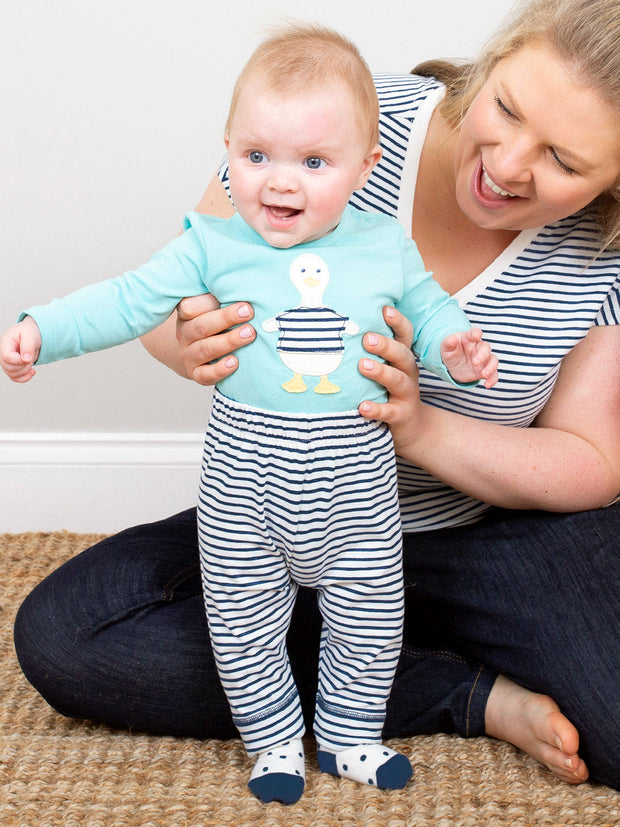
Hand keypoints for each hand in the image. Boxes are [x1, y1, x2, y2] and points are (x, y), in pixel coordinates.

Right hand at [0, 317, 41, 382]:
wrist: (31, 335)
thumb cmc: (29, 332)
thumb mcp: (30, 334)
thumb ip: (28, 345)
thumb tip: (26, 359)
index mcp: (5, 343)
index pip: (7, 357)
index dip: (19, 360)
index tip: (29, 357)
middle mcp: (3, 353)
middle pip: (9, 368)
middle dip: (24, 365)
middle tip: (31, 356)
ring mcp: (7, 362)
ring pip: (12, 374)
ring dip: (26, 371)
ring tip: (31, 360)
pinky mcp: (12, 367)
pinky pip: (15, 378)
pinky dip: (25, 378)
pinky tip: (32, 371)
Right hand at [175, 294, 255, 384]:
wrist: (204, 350)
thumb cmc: (216, 319)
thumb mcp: (215, 303)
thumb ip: (222, 293)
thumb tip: (242, 277)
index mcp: (187, 314)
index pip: (190, 306)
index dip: (209, 302)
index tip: (233, 296)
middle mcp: (185, 334)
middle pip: (201, 326)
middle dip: (226, 318)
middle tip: (248, 311)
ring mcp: (189, 355)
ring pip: (205, 349)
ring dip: (229, 341)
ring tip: (249, 334)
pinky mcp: (196, 373)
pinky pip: (205, 375)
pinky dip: (220, 370)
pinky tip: (235, 363)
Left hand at [358, 306, 426, 455]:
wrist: (412, 427)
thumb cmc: (389, 391)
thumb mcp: (387, 368)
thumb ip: (370, 351)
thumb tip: (340, 325)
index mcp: (402, 359)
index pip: (405, 335)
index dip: (397, 322)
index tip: (384, 309)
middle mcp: (408, 373)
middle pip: (402, 355)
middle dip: (385, 345)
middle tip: (366, 338)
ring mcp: (406, 395)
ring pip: (398, 380)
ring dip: (381, 372)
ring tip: (362, 365)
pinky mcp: (401, 415)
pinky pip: (389, 412)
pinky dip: (376, 409)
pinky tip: (362, 407)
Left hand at [441, 328, 497, 387]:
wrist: (453, 364)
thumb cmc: (451, 352)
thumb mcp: (446, 348)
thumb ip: (448, 343)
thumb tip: (451, 339)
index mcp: (469, 339)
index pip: (473, 333)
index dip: (476, 333)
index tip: (476, 335)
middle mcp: (479, 347)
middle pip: (485, 348)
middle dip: (482, 355)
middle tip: (475, 363)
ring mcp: (484, 359)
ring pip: (493, 360)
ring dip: (490, 367)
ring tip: (484, 375)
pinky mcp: (486, 370)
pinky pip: (493, 374)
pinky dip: (492, 379)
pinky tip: (487, 385)